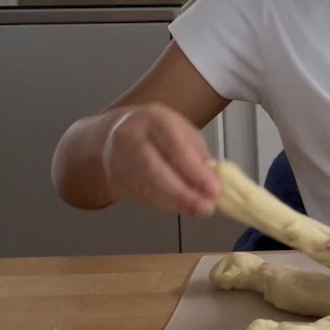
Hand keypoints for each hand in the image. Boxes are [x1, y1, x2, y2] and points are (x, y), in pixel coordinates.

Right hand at [100, 103, 217, 216]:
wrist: (118, 132)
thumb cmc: (159, 132)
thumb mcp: (183, 132)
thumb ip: (198, 155)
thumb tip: (213, 181)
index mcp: (154, 120)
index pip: (174, 146)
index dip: (194, 170)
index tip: (213, 188)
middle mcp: (132, 138)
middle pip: (155, 170)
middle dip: (183, 193)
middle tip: (206, 207)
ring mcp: (119, 160)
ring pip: (147, 188)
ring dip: (176, 203)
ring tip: (198, 209)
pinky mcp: (116, 179)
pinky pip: (141, 197)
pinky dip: (165, 205)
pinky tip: (182, 208)